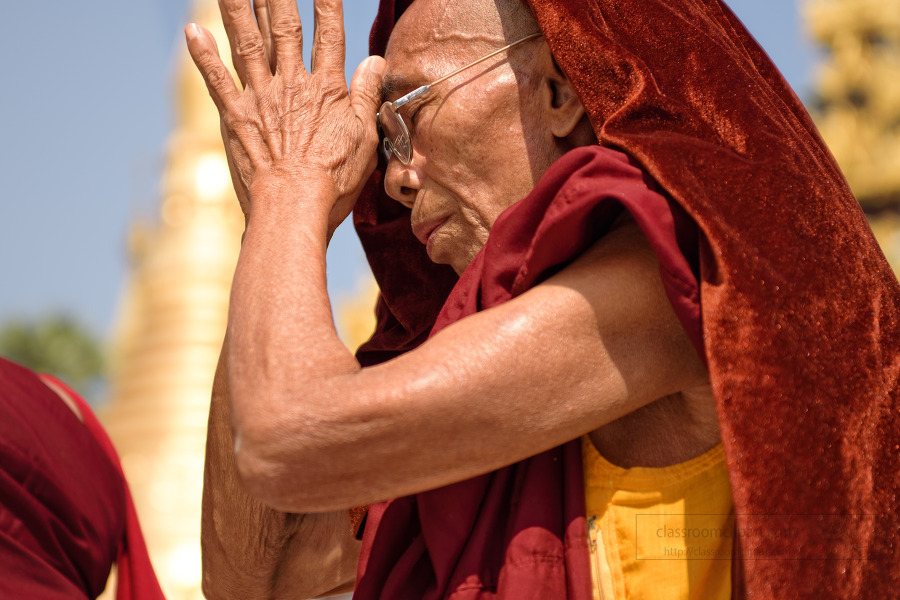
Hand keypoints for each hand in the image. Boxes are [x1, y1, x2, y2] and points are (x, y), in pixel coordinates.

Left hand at [185, 0, 384, 234]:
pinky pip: (216, 79)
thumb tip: (374, 62)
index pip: (329, 34)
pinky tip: (192, 29)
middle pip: (284, 26)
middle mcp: (291, 84)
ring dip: (237, 6)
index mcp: (326, 89)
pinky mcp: (234, 116)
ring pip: (247, 41)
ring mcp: (259, 97)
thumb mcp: (364, 138)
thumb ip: (366, 96)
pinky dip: (202, 54)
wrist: (292, 205)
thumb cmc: (333, 179)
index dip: (327, 3)